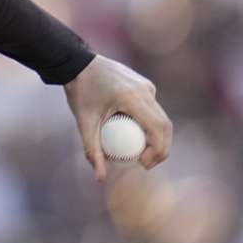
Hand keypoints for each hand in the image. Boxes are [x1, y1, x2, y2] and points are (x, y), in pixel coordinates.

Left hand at [63, 55, 172, 181]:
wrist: (76, 63)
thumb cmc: (79, 92)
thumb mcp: (84, 123)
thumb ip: (92, 150)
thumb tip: (100, 179)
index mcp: (133, 98)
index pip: (158, 129)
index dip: (158, 151)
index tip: (143, 164)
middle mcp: (145, 90)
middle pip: (165, 125)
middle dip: (161, 149)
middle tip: (144, 164)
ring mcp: (147, 86)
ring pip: (161, 117)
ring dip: (156, 137)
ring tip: (140, 153)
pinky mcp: (144, 85)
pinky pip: (153, 108)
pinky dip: (149, 124)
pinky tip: (133, 135)